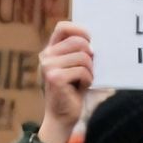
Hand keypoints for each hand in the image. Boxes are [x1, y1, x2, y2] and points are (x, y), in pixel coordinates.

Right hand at [38, 21, 92, 142]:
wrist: (63, 115)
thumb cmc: (73, 89)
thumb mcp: (75, 65)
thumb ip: (78, 50)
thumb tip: (97, 39)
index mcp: (51, 50)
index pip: (63, 27)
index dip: (80, 30)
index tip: (90, 41)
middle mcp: (46, 56)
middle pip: (79, 42)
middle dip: (90, 56)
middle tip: (87, 69)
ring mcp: (48, 66)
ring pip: (83, 57)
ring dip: (89, 71)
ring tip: (82, 80)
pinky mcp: (54, 78)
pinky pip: (82, 71)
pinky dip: (87, 80)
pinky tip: (80, 87)